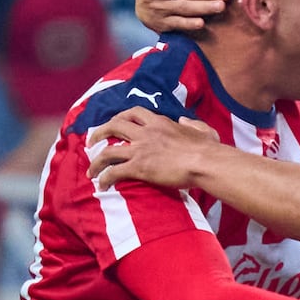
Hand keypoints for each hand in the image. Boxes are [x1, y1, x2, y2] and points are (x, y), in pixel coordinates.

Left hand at [87, 107, 222, 188]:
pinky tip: (102, 185)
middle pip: (114, 125)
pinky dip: (105, 178)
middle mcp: (146, 133)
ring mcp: (141, 150)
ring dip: (96, 161)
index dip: (122, 117)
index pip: (135, 113)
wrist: (205, 163)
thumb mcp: (203, 130)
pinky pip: (114, 171)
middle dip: (100, 132)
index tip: (116, 122)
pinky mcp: (139, 167)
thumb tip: (184, 121)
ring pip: (108, 151)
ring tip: (91, 171)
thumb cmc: (208, 150)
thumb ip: (192, 124)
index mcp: (160, 122)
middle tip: (92, 141)